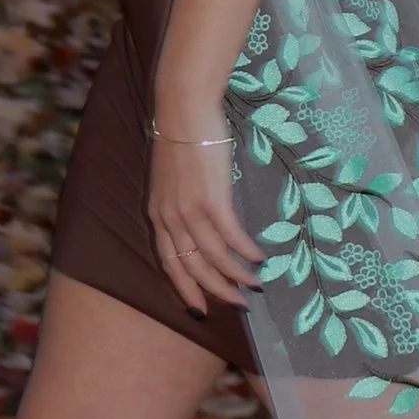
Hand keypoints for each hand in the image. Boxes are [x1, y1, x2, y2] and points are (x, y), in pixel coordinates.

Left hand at [147, 121, 262, 316]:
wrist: (183, 109)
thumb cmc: (182, 138)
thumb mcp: (172, 178)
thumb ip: (181, 203)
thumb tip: (201, 220)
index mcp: (158, 214)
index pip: (169, 263)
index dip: (185, 288)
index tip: (200, 309)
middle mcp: (170, 218)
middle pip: (193, 267)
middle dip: (216, 291)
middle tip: (239, 305)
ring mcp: (190, 210)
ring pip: (214, 257)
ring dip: (237, 275)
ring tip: (256, 285)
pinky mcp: (211, 200)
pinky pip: (231, 237)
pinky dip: (246, 251)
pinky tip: (260, 258)